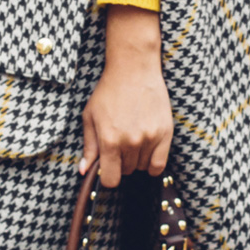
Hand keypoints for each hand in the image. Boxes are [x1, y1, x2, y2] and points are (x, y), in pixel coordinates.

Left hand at [80, 5, 173, 187]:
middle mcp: (130, 142)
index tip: (108, 167)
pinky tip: (146, 151)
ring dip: (136, 160)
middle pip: (127, 172)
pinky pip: (159, 165)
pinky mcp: (165, 133)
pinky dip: (152, 163)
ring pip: (142, 168)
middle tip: (119, 144)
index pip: (111, 179)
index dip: (108, 176)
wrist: (134, 70)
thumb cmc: (108, 92)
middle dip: (121, 163)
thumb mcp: (90, 117)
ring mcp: (149, 138)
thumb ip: (89, 147)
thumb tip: (84, 172)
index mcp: (109, 140)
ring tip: (133, 139)